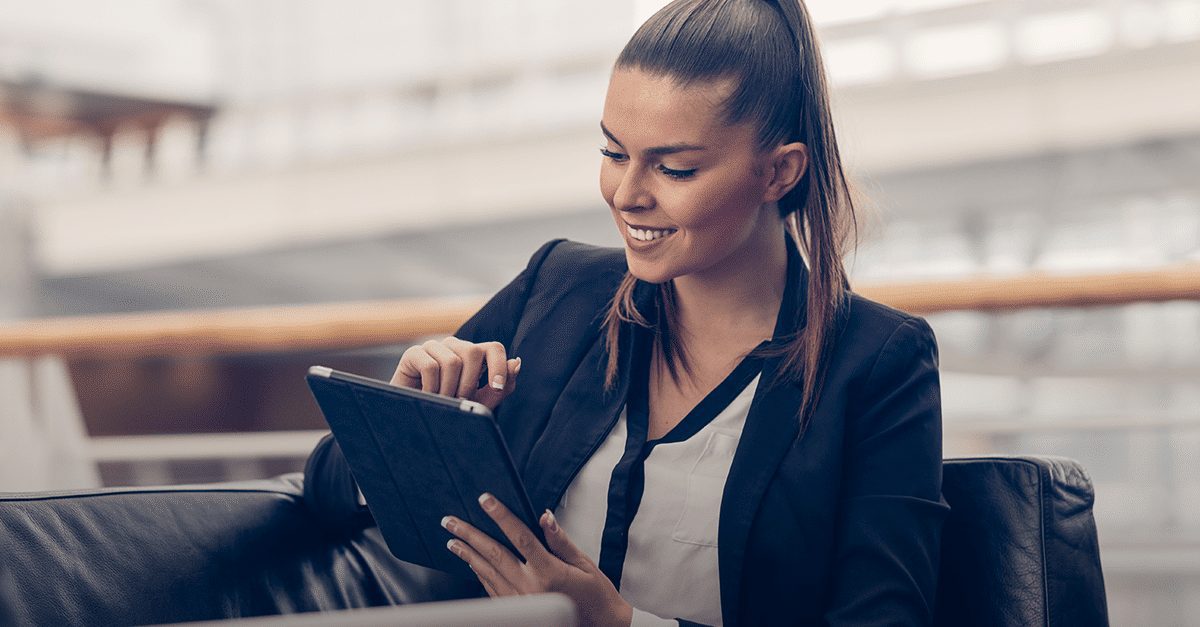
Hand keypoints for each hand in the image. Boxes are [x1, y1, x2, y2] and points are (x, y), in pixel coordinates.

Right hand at [391, 337, 520, 410]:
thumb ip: (500, 387)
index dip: (499, 366)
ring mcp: (433, 348)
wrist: (414, 420)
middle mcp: (454, 347)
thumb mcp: (479, 404)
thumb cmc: (449, 410)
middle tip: (459, 402)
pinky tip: (427, 396)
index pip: (494, 348)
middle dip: (469, 384)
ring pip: (452, 362)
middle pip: (473, 352)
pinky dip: (432, 388)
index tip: (495, 388)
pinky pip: (430, 366)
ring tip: (442, 402)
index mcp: (473, 355)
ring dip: (449, 390)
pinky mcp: (413, 354)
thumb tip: (516, 363)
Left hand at [442, 493, 632, 626]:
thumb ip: (560, 541)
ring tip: (453, 540)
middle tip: (450, 522)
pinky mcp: (516, 611)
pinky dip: (479, 574)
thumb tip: (544, 517)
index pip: (520, 537)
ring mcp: (521, 601)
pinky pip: (491, 589)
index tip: (485, 500)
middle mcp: (531, 588)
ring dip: (468, 554)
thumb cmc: (596, 595)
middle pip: (494, 554)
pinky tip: (471, 563)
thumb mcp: (584, 564)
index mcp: (549, 572)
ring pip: (487, 573)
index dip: (501, 516)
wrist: (599, 626)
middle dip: (470, 535)